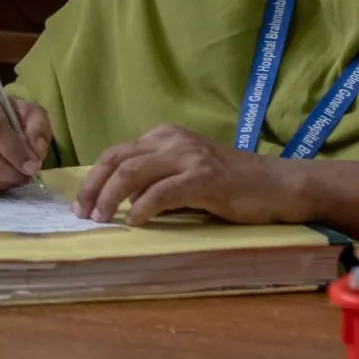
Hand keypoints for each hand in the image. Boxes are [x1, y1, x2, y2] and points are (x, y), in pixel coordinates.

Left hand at [74, 124, 311, 224]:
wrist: (277, 185)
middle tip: (82, 214)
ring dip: (111, 199)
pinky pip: (162, 192)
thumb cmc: (231, 184)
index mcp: (164, 135)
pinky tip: (135, 222)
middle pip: (116, 160)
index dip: (93, 179)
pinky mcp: (204, 178)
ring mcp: (189, 157)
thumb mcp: (185, 172)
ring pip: (133, 173)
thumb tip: (116, 199)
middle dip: (93, 188)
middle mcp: (172, 140)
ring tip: (101, 219)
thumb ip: (154, 178)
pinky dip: (143, 208)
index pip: (115, 153)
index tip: (81, 204)